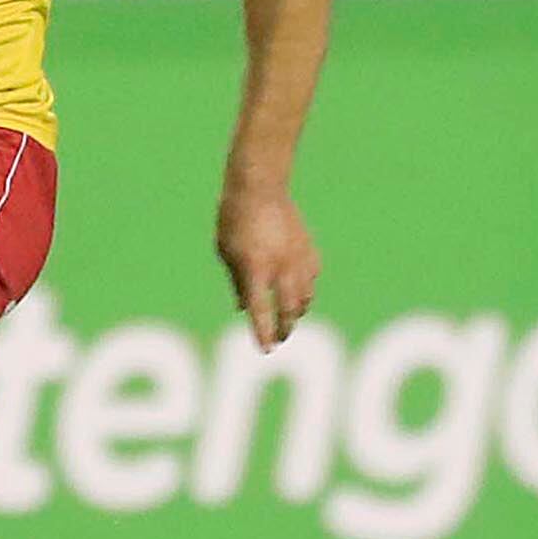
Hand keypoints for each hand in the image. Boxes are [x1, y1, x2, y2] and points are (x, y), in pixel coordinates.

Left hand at [216, 186, 319, 349]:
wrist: (259, 188)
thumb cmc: (234, 221)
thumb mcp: (226, 253)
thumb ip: (237, 283)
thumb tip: (243, 310)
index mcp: (255, 267)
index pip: (260, 309)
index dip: (263, 332)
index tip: (266, 349)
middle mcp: (280, 266)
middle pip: (289, 309)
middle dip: (284, 328)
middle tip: (279, 339)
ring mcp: (298, 258)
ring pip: (305, 297)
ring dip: (296, 312)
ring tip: (288, 319)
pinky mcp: (309, 251)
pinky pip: (311, 279)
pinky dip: (305, 291)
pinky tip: (297, 293)